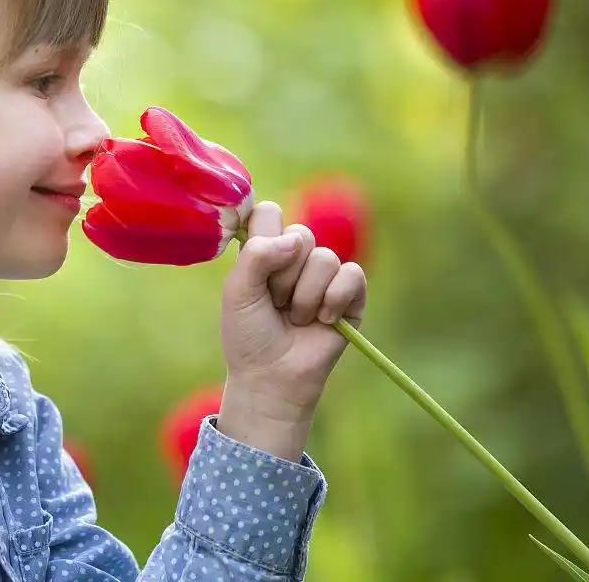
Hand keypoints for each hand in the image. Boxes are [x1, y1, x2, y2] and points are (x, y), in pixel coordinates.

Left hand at [215, 200, 366, 458]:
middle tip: (274, 302)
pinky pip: (351, 274)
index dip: (263, 230)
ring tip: (295, 318)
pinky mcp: (351, 294)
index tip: (256, 257)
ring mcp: (324, 275)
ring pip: (325, 257)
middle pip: (300, 233)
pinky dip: (334, 299)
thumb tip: (296, 239)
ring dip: (305, 296)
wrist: (270, 376)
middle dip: (283, 274)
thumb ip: (257, 254)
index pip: (269, 212)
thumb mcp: (237, 291)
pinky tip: (323, 320)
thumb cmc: (248, 335)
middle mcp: (295, 258)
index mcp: (264, 250)